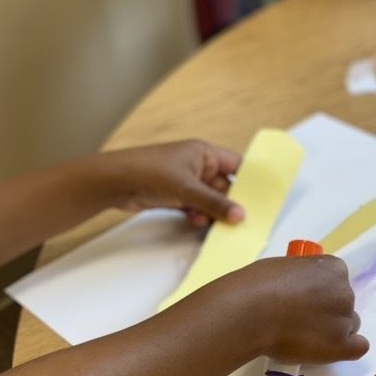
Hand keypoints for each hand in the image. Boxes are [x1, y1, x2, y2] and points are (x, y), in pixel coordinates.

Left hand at [94, 140, 244, 226]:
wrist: (114, 182)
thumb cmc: (148, 171)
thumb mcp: (187, 189)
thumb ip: (215, 204)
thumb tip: (240, 215)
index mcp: (204, 153)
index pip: (236, 165)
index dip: (250, 179)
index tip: (262, 196)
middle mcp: (197, 166)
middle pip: (224, 186)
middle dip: (229, 203)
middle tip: (239, 219)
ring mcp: (185, 181)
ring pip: (209, 200)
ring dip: (211, 212)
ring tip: (210, 222)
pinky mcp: (175, 195)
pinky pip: (195, 207)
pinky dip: (197, 216)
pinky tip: (194, 221)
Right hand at [214, 255, 368, 363]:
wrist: (251, 311)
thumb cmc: (259, 284)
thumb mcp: (284, 267)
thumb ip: (301, 278)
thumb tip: (300, 290)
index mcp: (334, 268)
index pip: (336, 281)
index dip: (320, 292)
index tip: (304, 299)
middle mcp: (345, 291)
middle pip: (343, 304)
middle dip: (326, 312)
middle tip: (300, 319)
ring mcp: (344, 319)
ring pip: (348, 326)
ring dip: (332, 331)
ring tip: (305, 337)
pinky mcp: (340, 346)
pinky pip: (357, 348)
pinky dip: (345, 349)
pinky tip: (328, 350)